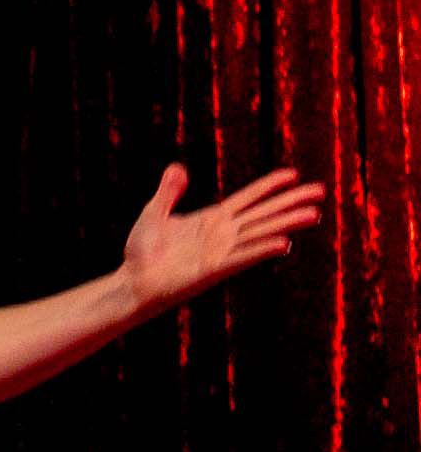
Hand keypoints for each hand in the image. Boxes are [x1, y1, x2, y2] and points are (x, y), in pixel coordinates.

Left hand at [123, 162, 324, 314]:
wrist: (131, 282)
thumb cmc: (141, 252)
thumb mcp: (154, 213)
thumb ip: (168, 192)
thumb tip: (178, 168)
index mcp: (212, 219)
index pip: (248, 199)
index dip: (269, 186)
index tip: (293, 174)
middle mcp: (222, 235)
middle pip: (263, 214)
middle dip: (291, 203)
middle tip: (321, 192)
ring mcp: (220, 253)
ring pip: (261, 234)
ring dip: (287, 224)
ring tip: (314, 214)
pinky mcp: (212, 271)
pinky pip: (242, 258)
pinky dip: (261, 250)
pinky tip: (283, 244)